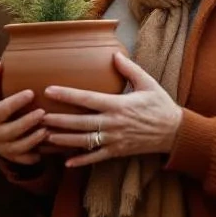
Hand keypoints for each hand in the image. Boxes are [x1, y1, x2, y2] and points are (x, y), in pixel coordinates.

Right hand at [0, 60, 47, 164]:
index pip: (2, 109)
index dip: (16, 102)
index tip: (31, 93)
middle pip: (11, 130)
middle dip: (27, 122)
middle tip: (43, 113)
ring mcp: (3, 147)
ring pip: (18, 146)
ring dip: (33, 140)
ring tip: (47, 130)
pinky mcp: (12, 157)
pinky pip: (24, 159)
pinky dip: (35, 155)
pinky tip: (47, 149)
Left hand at [42, 52, 183, 167]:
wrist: (177, 133)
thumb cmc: (161, 105)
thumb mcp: (148, 83)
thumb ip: (129, 69)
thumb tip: (114, 53)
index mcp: (118, 105)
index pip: (87, 99)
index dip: (67, 95)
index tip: (49, 90)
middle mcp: (113, 124)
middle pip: (80, 122)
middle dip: (58, 120)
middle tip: (38, 117)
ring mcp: (115, 140)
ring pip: (85, 141)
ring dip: (64, 140)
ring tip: (45, 136)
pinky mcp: (118, 152)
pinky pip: (97, 158)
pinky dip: (82, 161)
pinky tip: (66, 163)